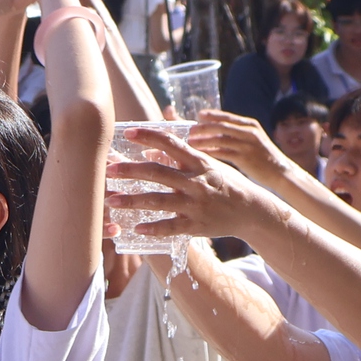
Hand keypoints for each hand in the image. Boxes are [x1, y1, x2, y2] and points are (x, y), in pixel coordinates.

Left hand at [106, 123, 268, 239]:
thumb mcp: (208, 163)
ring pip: (159, 201)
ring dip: (133, 201)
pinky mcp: (196, 226)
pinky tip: (136, 227)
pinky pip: (171, 227)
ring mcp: (196, 205)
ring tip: (111, 200)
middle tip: (108, 169)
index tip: (127, 132)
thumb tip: (152, 148)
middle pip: (158, 173)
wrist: (252, 210)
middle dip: (131, 171)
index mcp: (199, 163)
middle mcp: (196, 182)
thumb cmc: (225, 183)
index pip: (171, 144)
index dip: (149, 137)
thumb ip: (181, 156)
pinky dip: (153, 228)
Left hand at [186, 109, 286, 184]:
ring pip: (219, 139)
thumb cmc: (263, 157)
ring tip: (191, 143)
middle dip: (203, 127)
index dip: (211, 115)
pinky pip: (222, 153)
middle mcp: (249, 132)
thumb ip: (237, 133)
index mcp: (250, 125)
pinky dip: (210, 153)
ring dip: (203, 141)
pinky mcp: (244, 158)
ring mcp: (247, 145)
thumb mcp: (253, 139)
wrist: (280, 172)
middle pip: (220, 126)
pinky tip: (200, 155)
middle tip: (190, 131)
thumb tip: (215, 131)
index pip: (227, 116)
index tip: (198, 115)